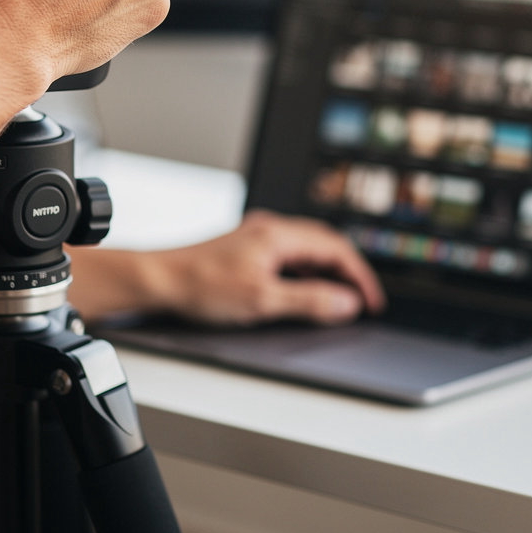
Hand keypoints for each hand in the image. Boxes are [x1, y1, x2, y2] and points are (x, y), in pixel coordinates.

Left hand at [141, 210, 385, 325]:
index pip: (336, 248)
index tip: (372, 302)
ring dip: (328, 269)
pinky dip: (307, 270)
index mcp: (279, 235)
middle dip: (349, 270)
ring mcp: (257, 236)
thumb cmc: (201, 286)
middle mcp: (270, 228)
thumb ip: (309, 301)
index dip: (359, 276)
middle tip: (363, 299)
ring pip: (307, 247)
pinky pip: (289, 253)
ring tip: (340, 296)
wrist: (159, 280)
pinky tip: (303, 287)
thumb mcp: (263, 301)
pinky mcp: (246, 247)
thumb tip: (347, 303)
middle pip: (325, 242)